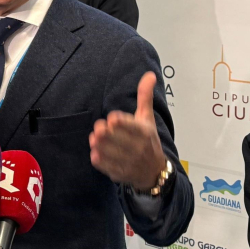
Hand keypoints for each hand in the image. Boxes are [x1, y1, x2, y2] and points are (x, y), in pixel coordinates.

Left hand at [88, 72, 165, 190]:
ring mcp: (130, 163)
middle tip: (99, 128)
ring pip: (110, 153)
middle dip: (105, 132)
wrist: (155, 172)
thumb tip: (150, 75)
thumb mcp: (147, 118)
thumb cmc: (149, 140)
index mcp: (145, 133)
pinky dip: (98, 159)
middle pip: (117, 139)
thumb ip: (145, 96)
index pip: (132, 127)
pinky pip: (106, 166)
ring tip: (95, 138)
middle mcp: (139, 149)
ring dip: (98, 144)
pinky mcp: (121, 173)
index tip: (112, 118)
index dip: (120, 122)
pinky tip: (95, 152)